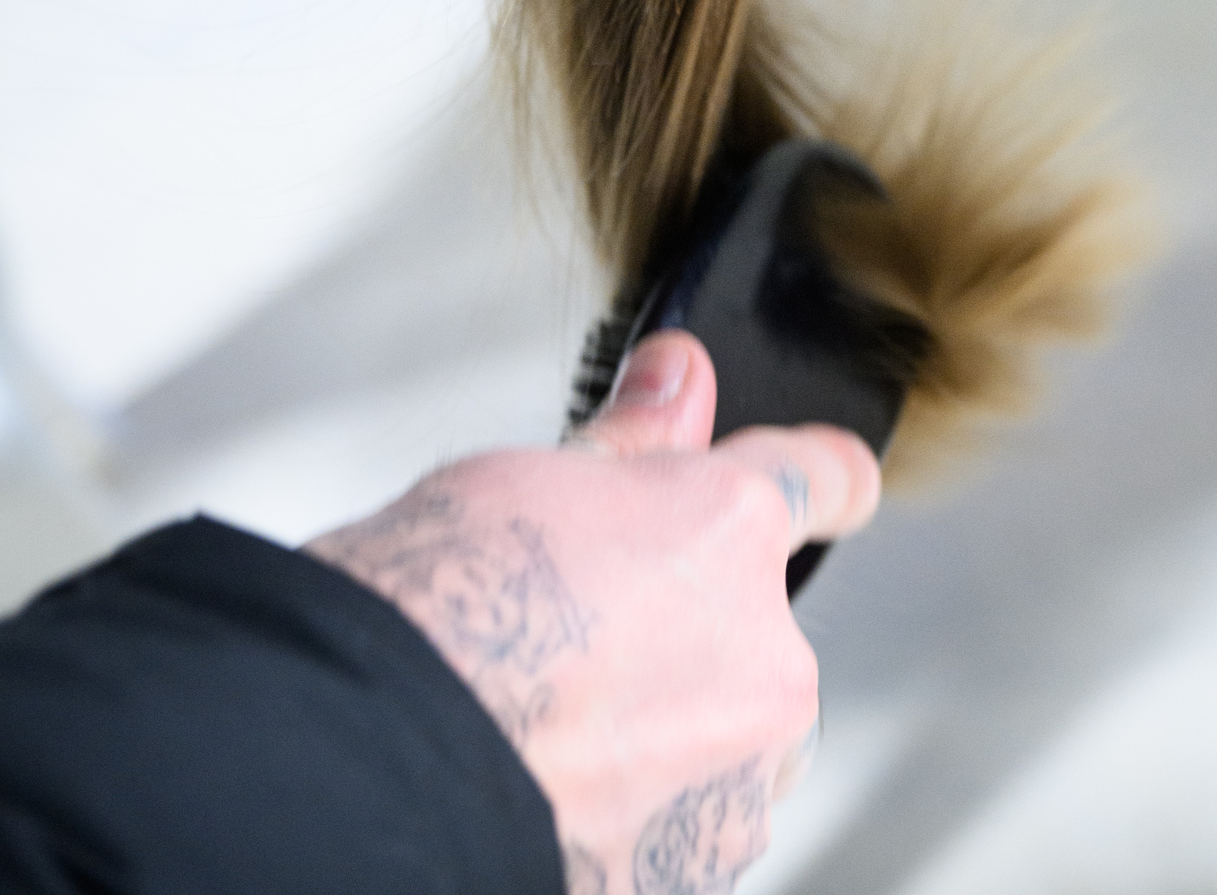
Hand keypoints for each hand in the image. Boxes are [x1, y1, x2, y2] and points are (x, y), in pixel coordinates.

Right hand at [306, 333, 877, 891]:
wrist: (375, 764)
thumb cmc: (436, 615)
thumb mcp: (531, 477)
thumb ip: (635, 438)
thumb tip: (680, 377)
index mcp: (731, 534)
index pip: (821, 481)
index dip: (822, 476)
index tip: (837, 481)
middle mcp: (763, 659)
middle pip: (760, 629)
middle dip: (693, 630)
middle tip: (587, 635)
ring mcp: (736, 783)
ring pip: (727, 739)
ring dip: (670, 730)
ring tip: (553, 722)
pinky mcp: (695, 873)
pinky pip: (686, 826)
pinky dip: (638, 813)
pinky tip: (552, 787)